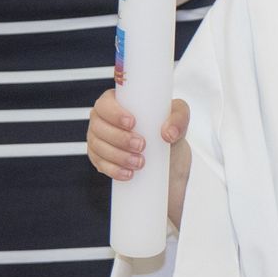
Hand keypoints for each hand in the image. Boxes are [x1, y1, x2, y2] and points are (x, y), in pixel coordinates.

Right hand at [87, 91, 194, 228]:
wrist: (168, 156)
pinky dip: (114, 170)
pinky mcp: (100, 160)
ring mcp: (99, 140)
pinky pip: (100, 165)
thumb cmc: (168, 128)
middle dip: (119, 138)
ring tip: (139, 162)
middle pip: (99, 127)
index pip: (105, 103)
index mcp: (117, 102)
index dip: (114, 112)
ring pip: (98, 147)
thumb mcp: (179, 116)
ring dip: (118, 156)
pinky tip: (127, 173)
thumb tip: (168, 133)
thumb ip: (179, 118)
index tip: (132, 122)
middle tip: (141, 145)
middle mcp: (103, 120)